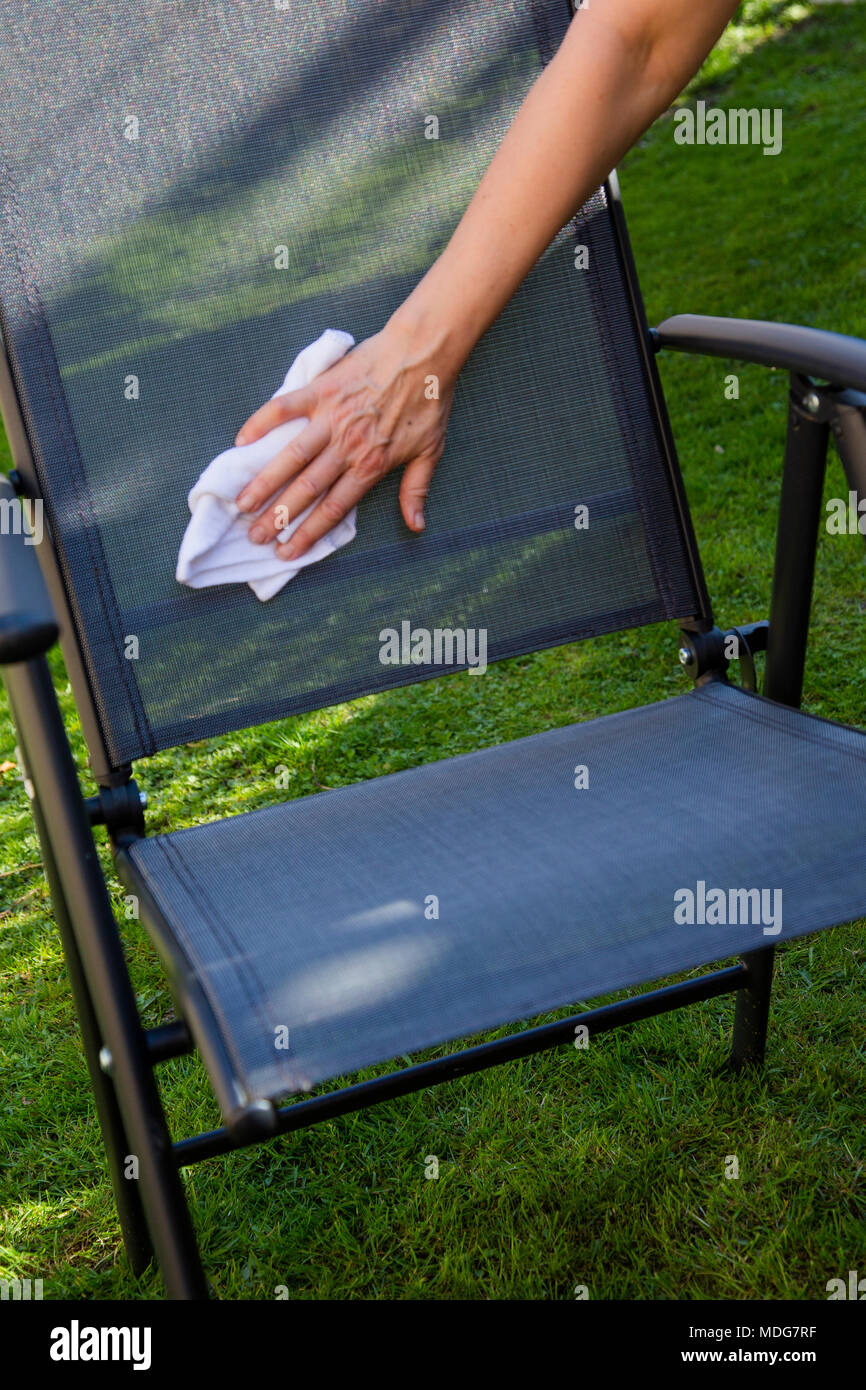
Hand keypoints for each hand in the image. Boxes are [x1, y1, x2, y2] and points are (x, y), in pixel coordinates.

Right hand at [234, 320, 457, 558]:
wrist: (425, 352)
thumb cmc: (430, 402)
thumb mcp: (431, 452)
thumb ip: (416, 490)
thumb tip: (416, 525)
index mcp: (371, 466)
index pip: (333, 508)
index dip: (308, 533)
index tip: (287, 551)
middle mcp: (347, 446)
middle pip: (306, 489)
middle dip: (278, 517)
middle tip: (255, 536)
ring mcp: (331, 417)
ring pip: (291, 455)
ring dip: (264, 481)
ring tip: (242, 502)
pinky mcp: (320, 389)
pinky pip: (285, 407)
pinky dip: (262, 422)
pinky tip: (241, 441)